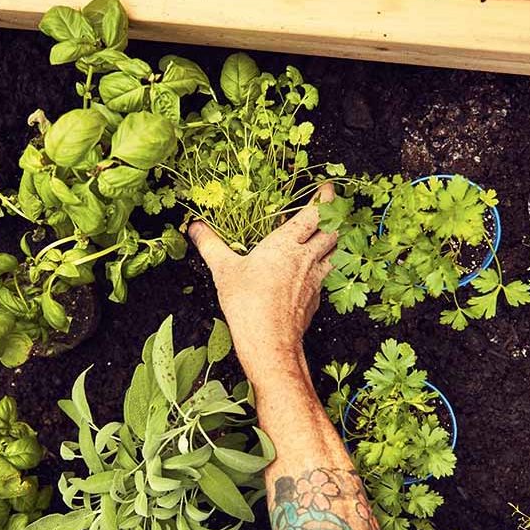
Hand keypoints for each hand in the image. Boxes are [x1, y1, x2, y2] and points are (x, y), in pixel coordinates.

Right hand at [189, 183, 336, 385]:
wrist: (270, 342)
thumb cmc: (247, 303)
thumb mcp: (223, 270)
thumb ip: (210, 244)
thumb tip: (195, 227)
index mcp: (287, 244)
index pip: (314, 214)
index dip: (324, 199)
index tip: (328, 188)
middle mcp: (306, 259)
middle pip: (332, 232)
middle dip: (335, 218)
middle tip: (334, 209)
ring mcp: (314, 280)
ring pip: (333, 254)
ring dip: (334, 243)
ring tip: (330, 236)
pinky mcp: (314, 300)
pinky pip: (325, 277)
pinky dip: (323, 269)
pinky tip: (313, 273)